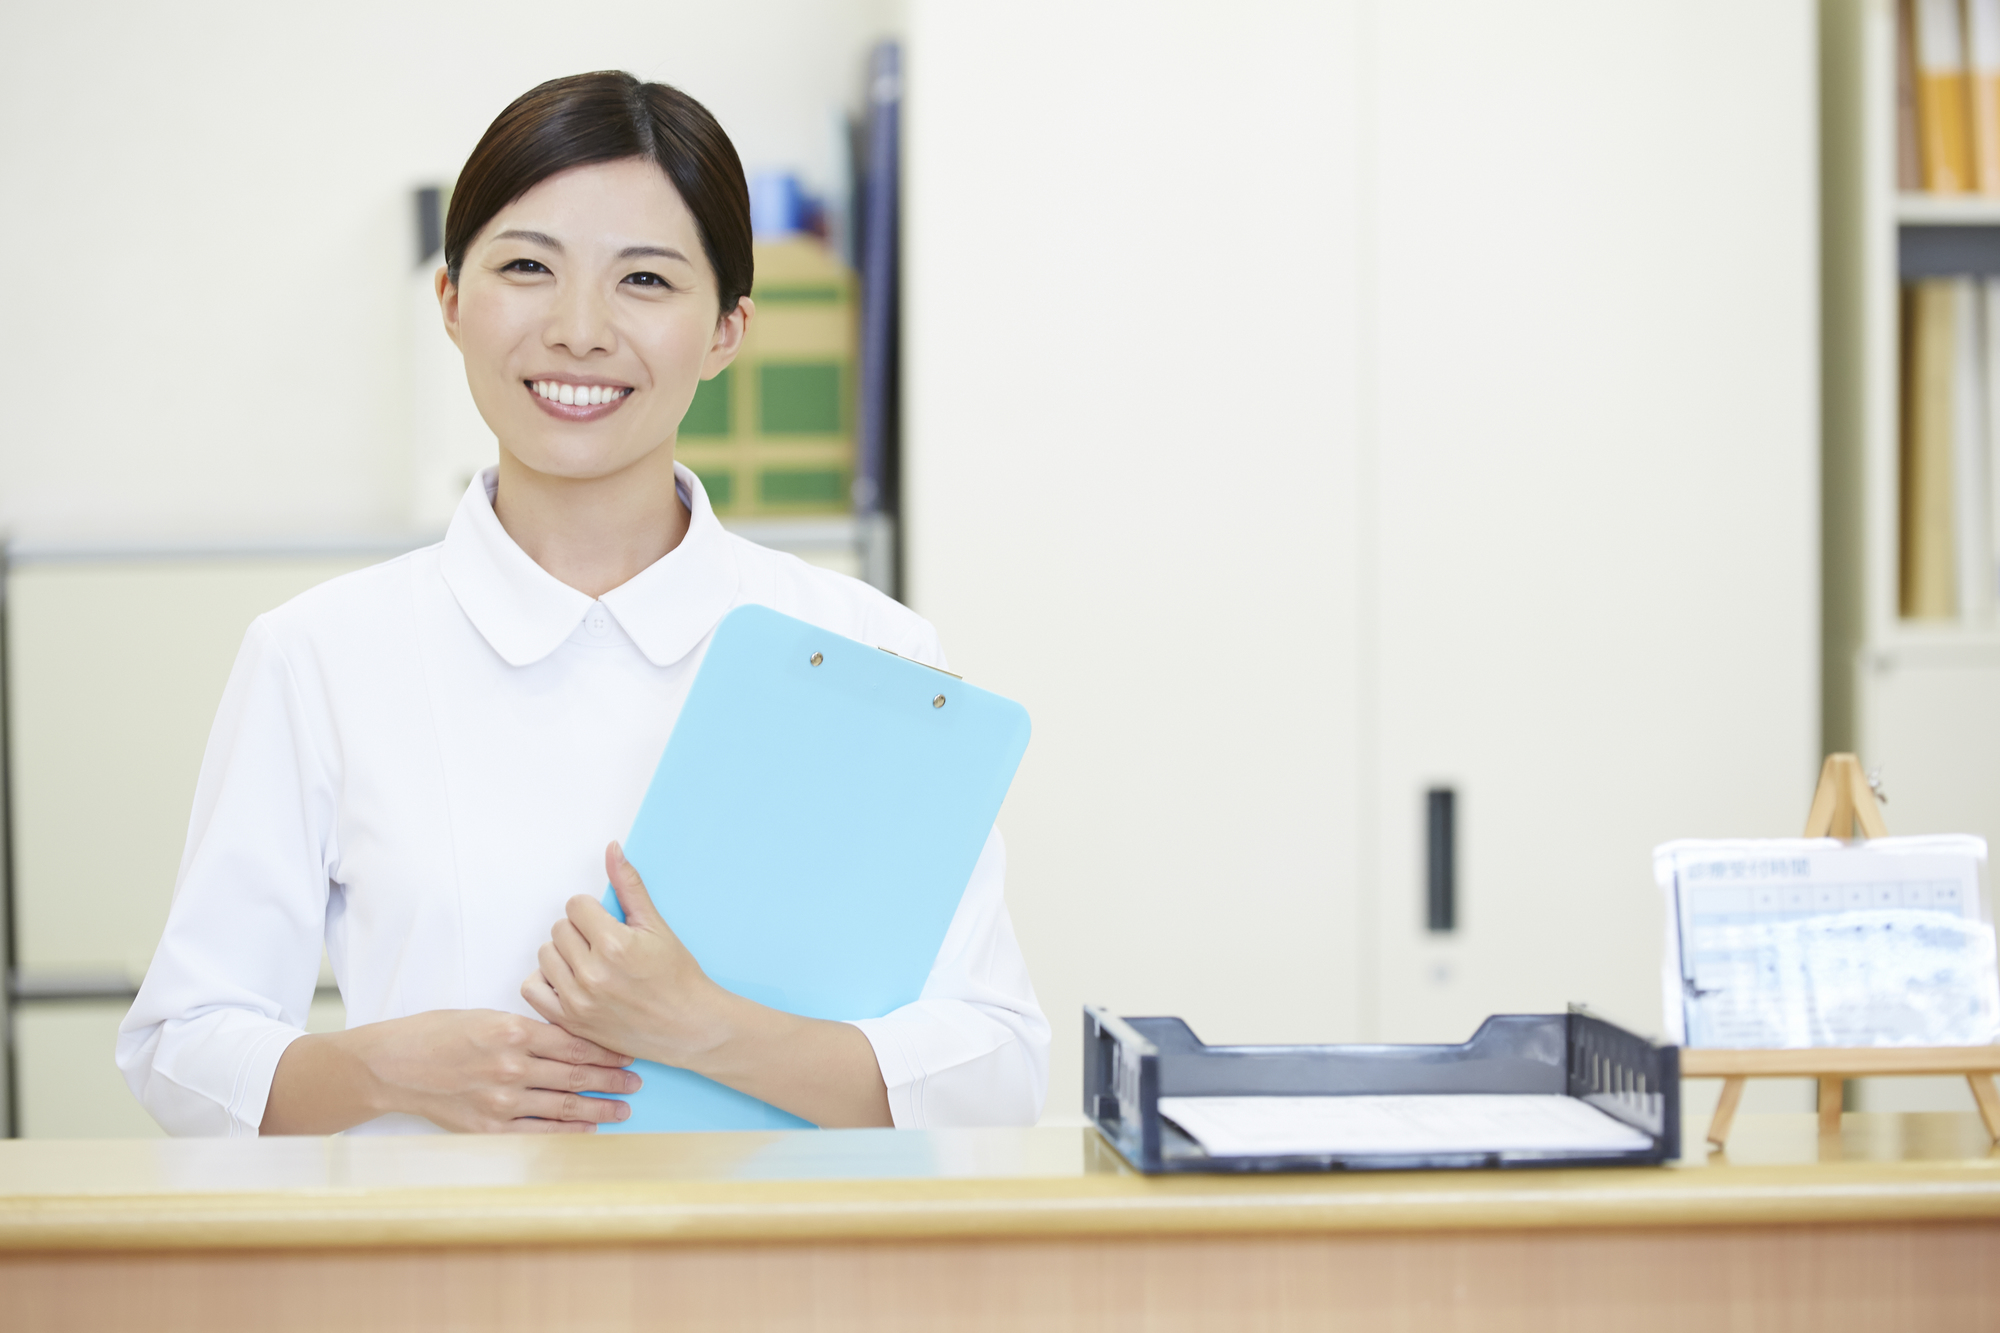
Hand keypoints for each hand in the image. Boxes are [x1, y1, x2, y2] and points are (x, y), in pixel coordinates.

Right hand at [263, 1008, 640, 1134]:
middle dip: (612, 1077)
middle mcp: (511, 1066)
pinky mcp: (488, 1127)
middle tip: (638, 1079)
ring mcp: (501, 1099)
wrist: (392, 1066)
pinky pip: (538, 1132)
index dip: (606, 1048)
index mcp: (512, 1030)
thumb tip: (567, 1037)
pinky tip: (590, 1131)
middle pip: (576, 1073)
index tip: (628, 1049)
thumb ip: (525, 1029)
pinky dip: (567, 1133)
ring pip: (564, 1105)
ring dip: (599, 1107)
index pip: (574, 1040)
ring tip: (624, 1107)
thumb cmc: (436, 1034)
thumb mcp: (484, 1016)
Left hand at [521, 842, 893, 1127]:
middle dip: (579, 931)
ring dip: (563, 954)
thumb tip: (612, 849)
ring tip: (588, 962)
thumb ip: (629, 886)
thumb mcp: (657, 927)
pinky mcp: (570, 1021)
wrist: (689, 1027)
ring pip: (545, 955)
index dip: (592, 911)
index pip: (576, 906)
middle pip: (559, 929)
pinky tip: (569, 981)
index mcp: (614, 944)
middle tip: (601, 944)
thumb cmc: (678, 978)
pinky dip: (546, 981)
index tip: (606, 923)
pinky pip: (533, 989)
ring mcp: (578, 1000)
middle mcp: (592, 973)